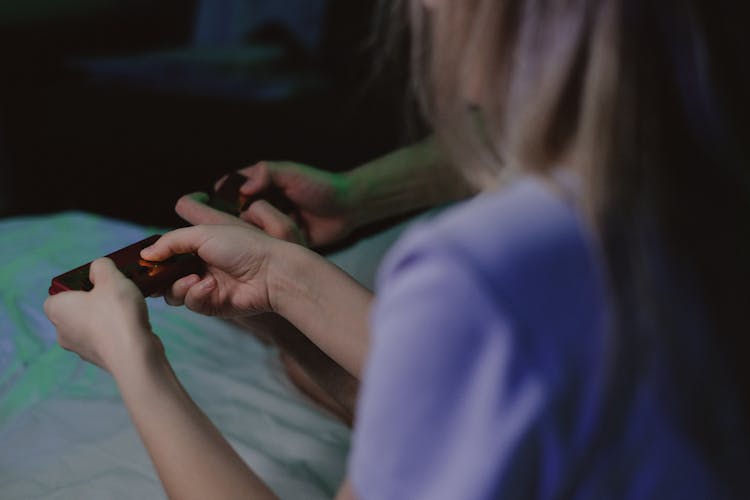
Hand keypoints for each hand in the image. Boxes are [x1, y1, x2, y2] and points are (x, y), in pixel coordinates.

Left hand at [44, 258, 160, 374]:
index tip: (100, 282)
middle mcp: (61, 331)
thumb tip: (98, 270)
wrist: (133, 354)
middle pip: (77, 308)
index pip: (59, 292)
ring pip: (92, 324)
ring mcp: (79, 348)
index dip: (79, 284)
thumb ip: (101, 266)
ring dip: (108, 316)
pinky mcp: (98, 359)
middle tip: (116, 292)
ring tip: (129, 309)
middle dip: (96, 300)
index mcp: (56, 309)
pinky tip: (133, 325)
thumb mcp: (111, 277)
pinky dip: (117, 331)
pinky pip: (105, 338)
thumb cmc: (116, 313)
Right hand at [141, 224, 290, 317]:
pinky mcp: (213, 306)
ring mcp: (206, 288)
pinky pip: (191, 303)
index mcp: (199, 247)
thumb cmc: (243, 246)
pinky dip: (196, 294)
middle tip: (155, 277)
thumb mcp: (204, 234)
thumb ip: (172, 242)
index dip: (153, 260)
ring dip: (179, 286)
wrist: (272, 272)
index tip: (142, 263)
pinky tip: (210, 286)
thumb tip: (145, 255)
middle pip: (165, 278)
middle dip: (159, 278)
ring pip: (173, 294)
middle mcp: (200, 267)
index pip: (167, 255)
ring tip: (194, 278)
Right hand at [226, 161, 354, 246]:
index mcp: (264, 183)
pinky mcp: (284, 239)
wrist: (348, 209)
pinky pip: (269, 243)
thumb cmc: (321, 186)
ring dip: (249, 235)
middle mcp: (266, 203)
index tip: (210, 204)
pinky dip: (265, 246)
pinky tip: (259, 250)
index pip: (234, 187)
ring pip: (252, 230)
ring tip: (240, 241)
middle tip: (224, 229)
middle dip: (232, 220)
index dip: (221, 195)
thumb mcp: (292, 173)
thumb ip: (266, 174)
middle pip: (239, 211)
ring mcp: (275, 222)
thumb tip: (243, 189)